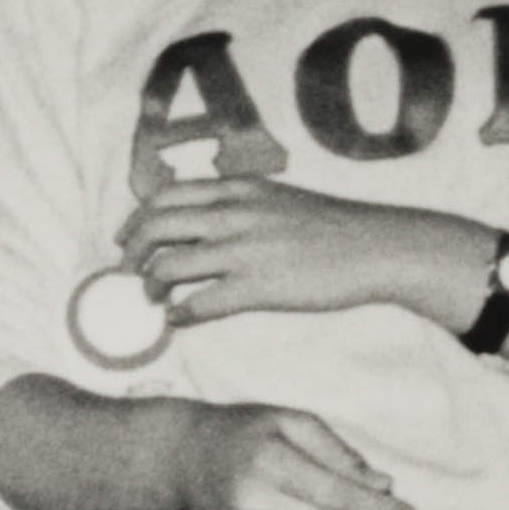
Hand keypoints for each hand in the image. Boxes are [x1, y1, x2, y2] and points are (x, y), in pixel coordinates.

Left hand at [114, 177, 503, 335]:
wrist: (380, 247)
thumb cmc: (332, 226)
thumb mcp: (278, 198)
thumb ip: (238, 204)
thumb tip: (198, 220)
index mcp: (238, 190)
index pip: (164, 196)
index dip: (137, 220)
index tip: (127, 240)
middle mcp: (234, 215)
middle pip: (154, 227)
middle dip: (131, 253)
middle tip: (128, 273)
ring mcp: (245, 251)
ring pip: (166, 266)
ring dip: (150, 285)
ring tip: (154, 297)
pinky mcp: (258, 287)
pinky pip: (198, 304)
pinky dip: (178, 314)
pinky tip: (178, 319)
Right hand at [176, 401, 416, 509]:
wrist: (183, 456)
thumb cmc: (249, 434)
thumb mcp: (294, 423)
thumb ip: (340, 454)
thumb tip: (383, 486)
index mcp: (267, 460)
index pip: (338, 495)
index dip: (380, 508)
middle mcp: (249, 501)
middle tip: (331, 495)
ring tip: (302, 507)